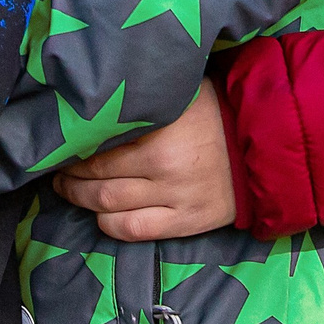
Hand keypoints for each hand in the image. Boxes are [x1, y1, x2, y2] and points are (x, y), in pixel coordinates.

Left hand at [55, 80, 237, 240]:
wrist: (265, 145)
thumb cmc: (217, 112)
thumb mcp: (182, 92)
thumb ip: (144, 100)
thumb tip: (101, 99)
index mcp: (161, 132)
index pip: (100, 145)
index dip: (74, 148)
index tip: (63, 144)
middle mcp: (165, 168)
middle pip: (98, 178)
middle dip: (70, 177)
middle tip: (58, 171)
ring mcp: (176, 198)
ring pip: (109, 206)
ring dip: (81, 200)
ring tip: (69, 191)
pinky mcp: (186, 222)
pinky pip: (134, 230)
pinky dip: (108, 224)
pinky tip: (99, 215)